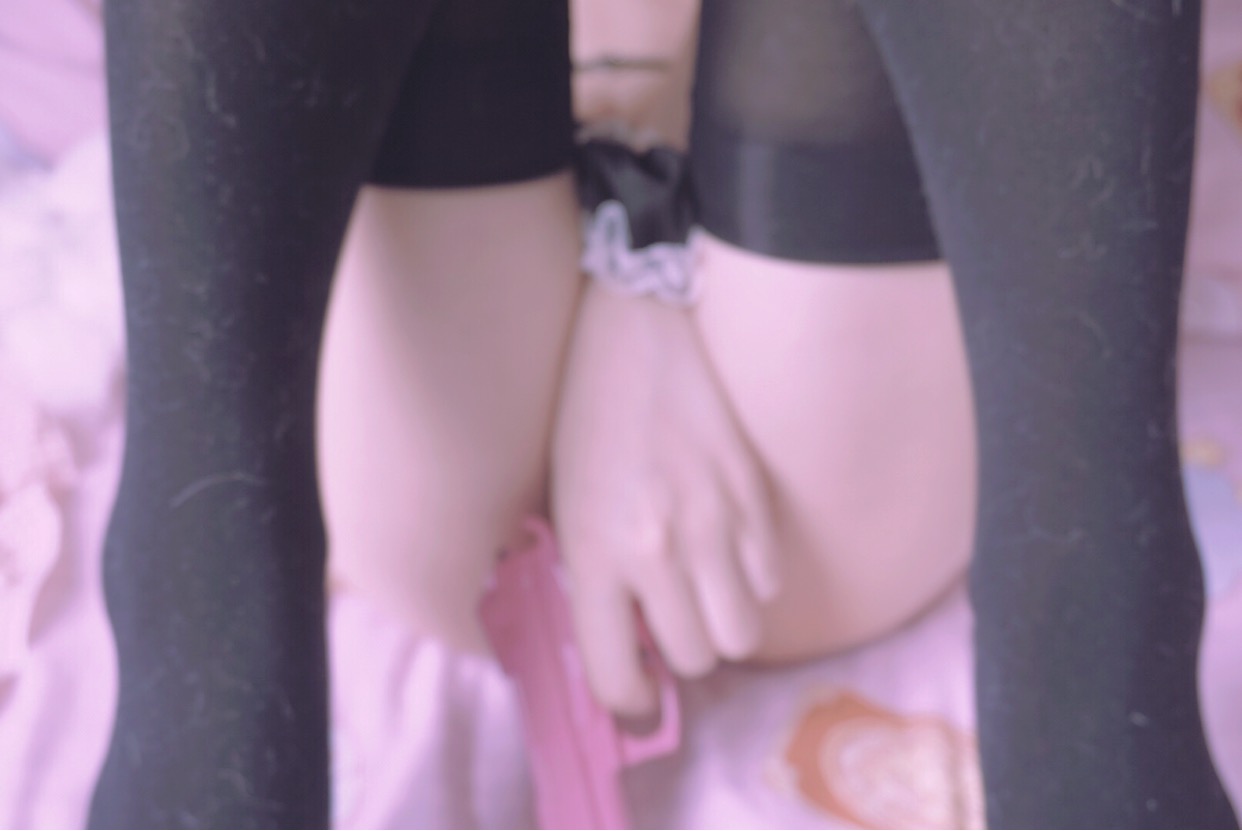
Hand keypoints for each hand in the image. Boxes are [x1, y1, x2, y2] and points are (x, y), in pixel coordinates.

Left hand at [551, 284, 780, 716]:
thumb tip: (628, 647)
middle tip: (669, 624)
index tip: (639, 698)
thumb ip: (593, 579)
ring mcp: (713, 522)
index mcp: (593, 551)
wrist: (638, 339)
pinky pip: (769, 579)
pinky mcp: (754, 497)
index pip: (617, 674)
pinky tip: (727, 548)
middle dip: (682, 654)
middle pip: (696, 659)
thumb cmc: (589, 422)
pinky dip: (750, 579)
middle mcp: (656, 547)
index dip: (630, 703)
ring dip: (722, 624)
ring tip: (703, 591)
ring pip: (743, 633)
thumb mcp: (565, 505)